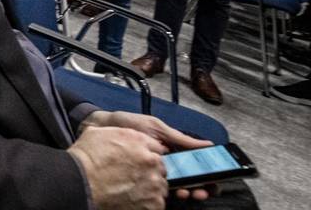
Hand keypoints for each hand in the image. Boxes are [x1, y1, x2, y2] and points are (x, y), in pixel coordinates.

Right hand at [68, 125, 168, 209]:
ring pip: (160, 186)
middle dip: (150, 172)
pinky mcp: (153, 203)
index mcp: (139, 141)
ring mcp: (153, 182)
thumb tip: (121, 136)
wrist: (80, 181)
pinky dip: (148, 204)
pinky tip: (133, 201)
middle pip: (160, 168)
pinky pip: (158, 204)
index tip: (140, 162)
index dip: (147, 155)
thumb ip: (118, 133)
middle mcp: (150, 160)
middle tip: (133, 178)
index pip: (156, 148)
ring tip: (132, 191)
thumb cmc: (85, 158)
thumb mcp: (98, 133)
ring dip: (150, 188)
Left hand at [80, 111, 212, 202]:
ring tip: (187, 192)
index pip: (196, 165)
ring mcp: (154, 171)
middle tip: (201, 191)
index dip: (208, 174)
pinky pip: (158, 188)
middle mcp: (166, 163)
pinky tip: (172, 192)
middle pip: (190, 180)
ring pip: (177, 187)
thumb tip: (208, 144)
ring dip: (187, 192)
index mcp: (173, 150)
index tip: (215, 179)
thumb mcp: (156, 128)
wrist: (102, 127)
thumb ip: (179, 138)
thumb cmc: (127, 124)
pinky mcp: (142, 178)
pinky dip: (167, 192)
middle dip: (200, 187)